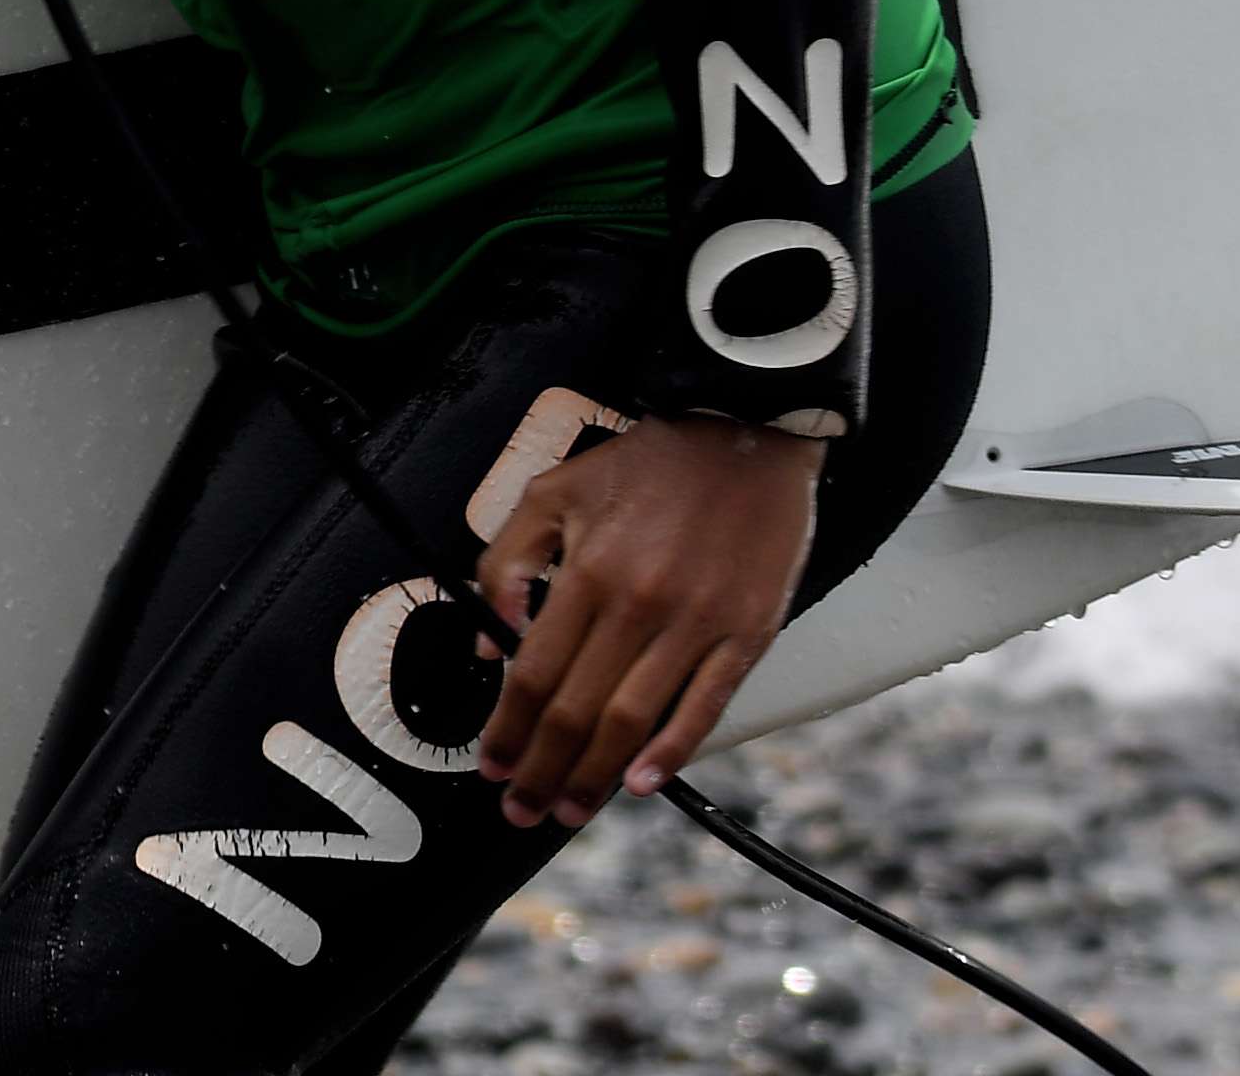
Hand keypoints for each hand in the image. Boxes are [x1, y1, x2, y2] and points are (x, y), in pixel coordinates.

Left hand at [473, 415, 823, 829]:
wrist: (746, 431)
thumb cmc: (650, 463)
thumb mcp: (553, 491)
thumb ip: (507, 559)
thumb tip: (492, 639)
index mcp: (588, 570)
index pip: (533, 673)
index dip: (508, 730)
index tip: (491, 765)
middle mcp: (638, 603)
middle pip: (577, 711)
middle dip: (542, 770)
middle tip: (522, 809)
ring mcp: (697, 623)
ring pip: (634, 721)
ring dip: (596, 777)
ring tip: (570, 809)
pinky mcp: (747, 633)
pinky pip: (706, 706)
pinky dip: (672, 753)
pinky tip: (642, 783)